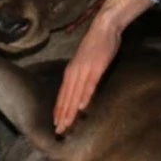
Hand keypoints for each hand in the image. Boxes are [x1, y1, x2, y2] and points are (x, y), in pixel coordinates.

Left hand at [53, 0, 152, 133]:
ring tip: (67, 125)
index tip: (56, 125)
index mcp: (70, 72)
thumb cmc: (96, 45)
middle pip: (66, 98)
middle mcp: (73, 72)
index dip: (59, 111)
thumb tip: (80, 93)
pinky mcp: (96, 68)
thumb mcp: (85, 63)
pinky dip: (85, 96)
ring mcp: (84, 70)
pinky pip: (89, 85)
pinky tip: (82, 107)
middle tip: (59, 132)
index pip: (62, 95)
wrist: (103, 27)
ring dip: (70, 111)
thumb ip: (82, 77)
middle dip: (62, 116)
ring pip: (75, 95)